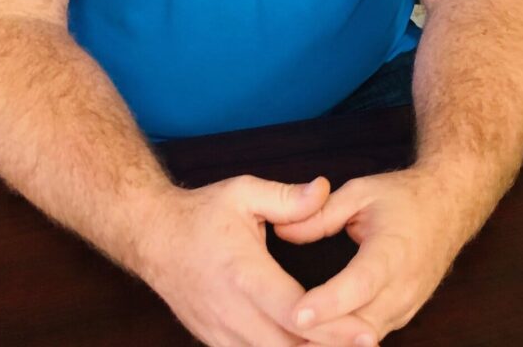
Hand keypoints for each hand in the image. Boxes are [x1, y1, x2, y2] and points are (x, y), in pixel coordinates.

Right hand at [136, 174, 379, 346]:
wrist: (152, 237)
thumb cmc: (202, 212)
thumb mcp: (243, 192)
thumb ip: (287, 197)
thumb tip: (324, 190)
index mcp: (243, 273)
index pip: (292, 310)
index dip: (331, 326)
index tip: (365, 332)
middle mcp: (232, 312)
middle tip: (369, 342)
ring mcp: (222, 334)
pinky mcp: (218, 344)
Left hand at [275, 169, 464, 341]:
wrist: (449, 208)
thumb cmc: (403, 198)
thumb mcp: (360, 192)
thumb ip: (321, 214)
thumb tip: (282, 231)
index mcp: (392, 251)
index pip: (359, 286)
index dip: (328, 304)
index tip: (297, 313)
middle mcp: (403, 287)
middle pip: (360, 325)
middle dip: (322, 334)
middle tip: (282, 329)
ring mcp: (406, 306)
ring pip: (364, 338)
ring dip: (331, 342)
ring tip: (293, 338)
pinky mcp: (402, 316)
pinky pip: (369, 336)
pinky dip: (344, 341)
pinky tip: (315, 340)